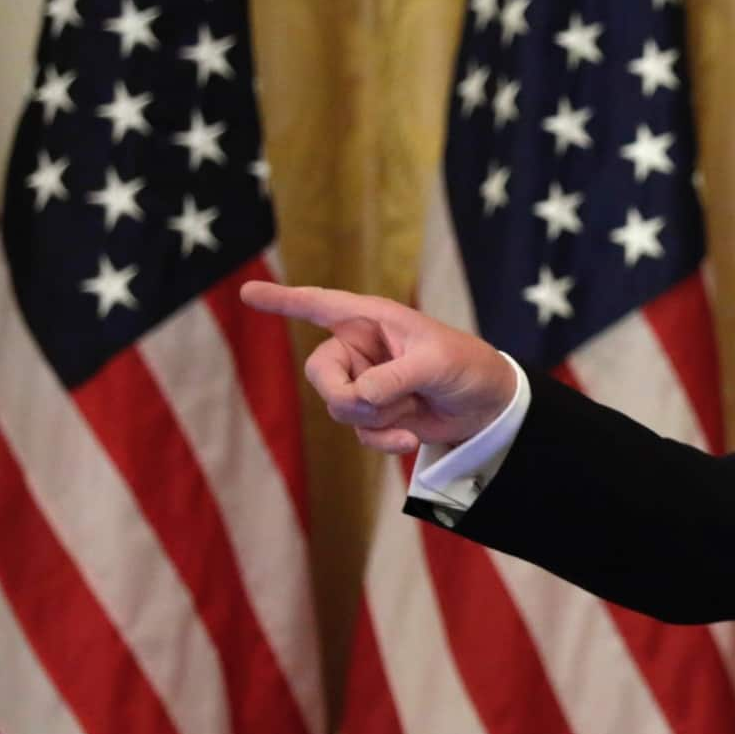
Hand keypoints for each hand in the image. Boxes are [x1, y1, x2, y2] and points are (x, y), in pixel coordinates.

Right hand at [242, 281, 516, 454]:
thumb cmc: (466, 366)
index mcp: (371, 319)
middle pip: (320, 374)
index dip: (283, 300)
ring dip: (375, 418)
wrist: (488, 404)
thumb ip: (395, 378)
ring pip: (340, 407)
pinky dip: (383, 440)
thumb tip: (358, 398)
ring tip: (411, 408)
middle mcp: (360, 349)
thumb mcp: (436, 365)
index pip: (319, 305)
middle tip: (369, 404)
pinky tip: (410, 439)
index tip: (247, 293)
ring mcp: (364, 383)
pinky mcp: (374, 415)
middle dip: (342, 395)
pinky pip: (360, 432)